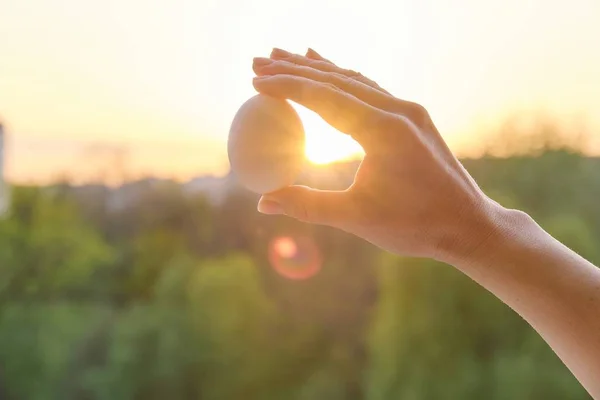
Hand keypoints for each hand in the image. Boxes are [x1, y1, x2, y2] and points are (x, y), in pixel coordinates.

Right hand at [252, 48, 498, 260]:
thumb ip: (306, 206)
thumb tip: (262, 203)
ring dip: (320, 69)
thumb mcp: (356, 218)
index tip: (256, 80)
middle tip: (259, 60)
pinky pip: (372, 91)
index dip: (287, 86)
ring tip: (287, 57)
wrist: (469, 224)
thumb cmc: (415, 225)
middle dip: (295, 68)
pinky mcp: (413, 118)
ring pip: (355, 81)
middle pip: (337, 79)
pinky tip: (332, 74)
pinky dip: (345, 81)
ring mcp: (409, 111)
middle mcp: (398, 110)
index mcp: (384, 129)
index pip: (324, 97)